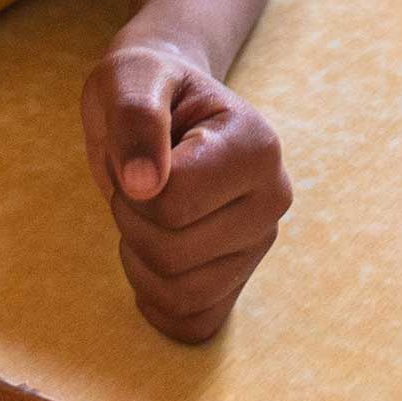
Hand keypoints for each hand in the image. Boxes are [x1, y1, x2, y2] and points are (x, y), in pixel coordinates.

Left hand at [81, 40, 291, 342]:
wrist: (162, 101)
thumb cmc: (148, 84)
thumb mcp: (130, 76)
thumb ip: (135, 117)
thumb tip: (143, 185)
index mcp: (257, 146)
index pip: (174, 202)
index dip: (130, 182)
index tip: (135, 145)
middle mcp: (272, 200)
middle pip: (172, 253)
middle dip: (129, 217)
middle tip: (134, 177)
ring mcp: (259, 246)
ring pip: (178, 294)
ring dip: (136, 255)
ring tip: (145, 208)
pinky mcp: (240, 282)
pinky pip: (189, 323)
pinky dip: (154, 297)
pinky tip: (150, 251)